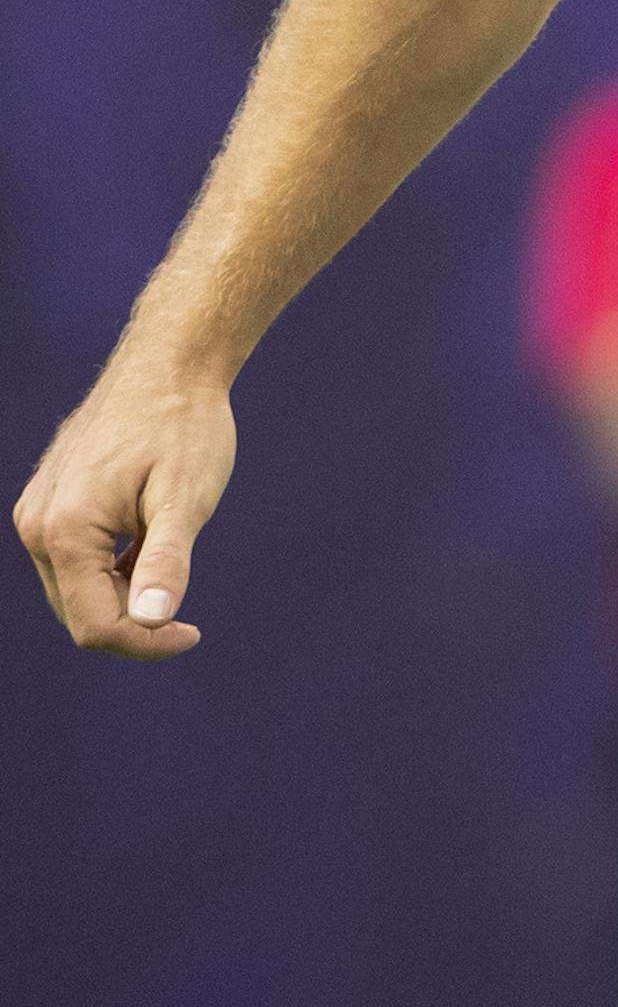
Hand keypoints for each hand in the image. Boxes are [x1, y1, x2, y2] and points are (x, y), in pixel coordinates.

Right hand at [15, 348, 235, 658]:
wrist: (169, 362)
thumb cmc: (184, 424)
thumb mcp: (186, 498)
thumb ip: (166, 562)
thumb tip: (154, 620)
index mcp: (65, 530)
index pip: (95, 626)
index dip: (146, 644)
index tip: (192, 634)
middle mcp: (36, 525)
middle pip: (79, 613)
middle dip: (132, 623)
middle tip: (187, 612)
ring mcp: (37, 512)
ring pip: (75, 588)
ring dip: (121, 594)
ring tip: (169, 557)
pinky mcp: (49, 502)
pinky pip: (75, 559)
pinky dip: (111, 568)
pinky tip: (148, 541)